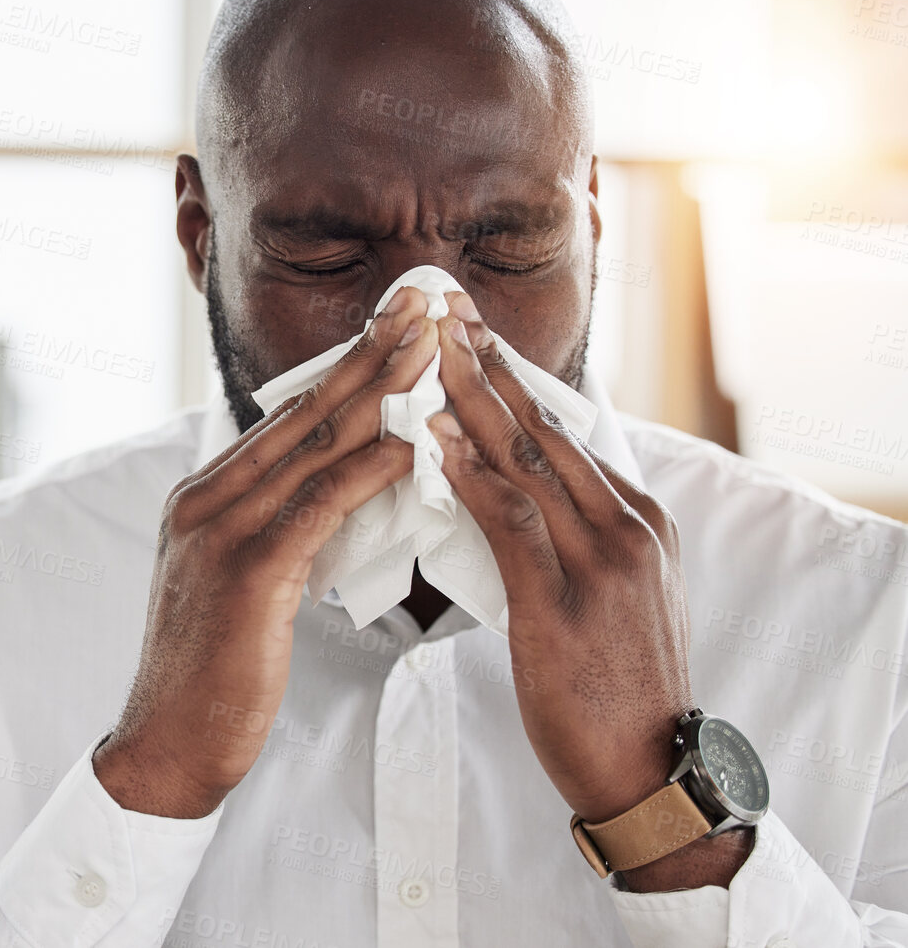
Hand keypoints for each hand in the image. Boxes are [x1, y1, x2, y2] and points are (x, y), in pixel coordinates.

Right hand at [93, 287, 437, 817]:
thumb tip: (348, 498)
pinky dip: (372, 469)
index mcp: (204, 499)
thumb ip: (284, 533)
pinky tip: (417, 444)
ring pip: (313, 447)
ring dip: (380, 393)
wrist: (169, 747)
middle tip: (423, 303)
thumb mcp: (245, 587)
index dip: (344, 368)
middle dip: (367, 353)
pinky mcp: (245, 574)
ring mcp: (220, 534)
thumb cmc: (215, 677)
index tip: (395, 325)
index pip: (285, 419)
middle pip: (300, 413)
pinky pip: (320, 507)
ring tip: (434, 350)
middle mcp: (205, 502)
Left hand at [428, 291, 749, 888]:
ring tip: (432, 351)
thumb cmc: (614, 689)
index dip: (516, 379)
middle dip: (492, 365)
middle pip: (546, 429)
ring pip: (527, 462)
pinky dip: (470, 475)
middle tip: (447, 310)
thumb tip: (521, 499)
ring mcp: (601, 563)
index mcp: (638, 521)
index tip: (474, 333)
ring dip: (474, 401)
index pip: (566, 433)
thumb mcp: (611, 597)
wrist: (647, 769)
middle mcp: (626, 528)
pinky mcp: (564, 604)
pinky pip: (512, 523)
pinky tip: (434, 443)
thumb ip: (576, 541)